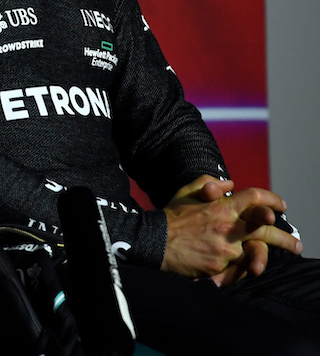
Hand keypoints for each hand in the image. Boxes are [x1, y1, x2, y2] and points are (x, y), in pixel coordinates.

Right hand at [161, 178, 300, 281]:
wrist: (154, 241)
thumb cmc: (171, 215)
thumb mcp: (187, 191)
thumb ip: (210, 183)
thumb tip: (231, 184)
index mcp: (223, 207)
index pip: (256, 198)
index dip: (272, 200)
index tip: (281, 206)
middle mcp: (229, 227)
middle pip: (267, 230)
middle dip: (286, 238)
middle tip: (298, 244)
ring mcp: (226, 248)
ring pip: (255, 252)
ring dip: (269, 258)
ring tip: (279, 263)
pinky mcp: (220, 266)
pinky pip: (238, 268)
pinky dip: (243, 268)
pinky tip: (249, 269)